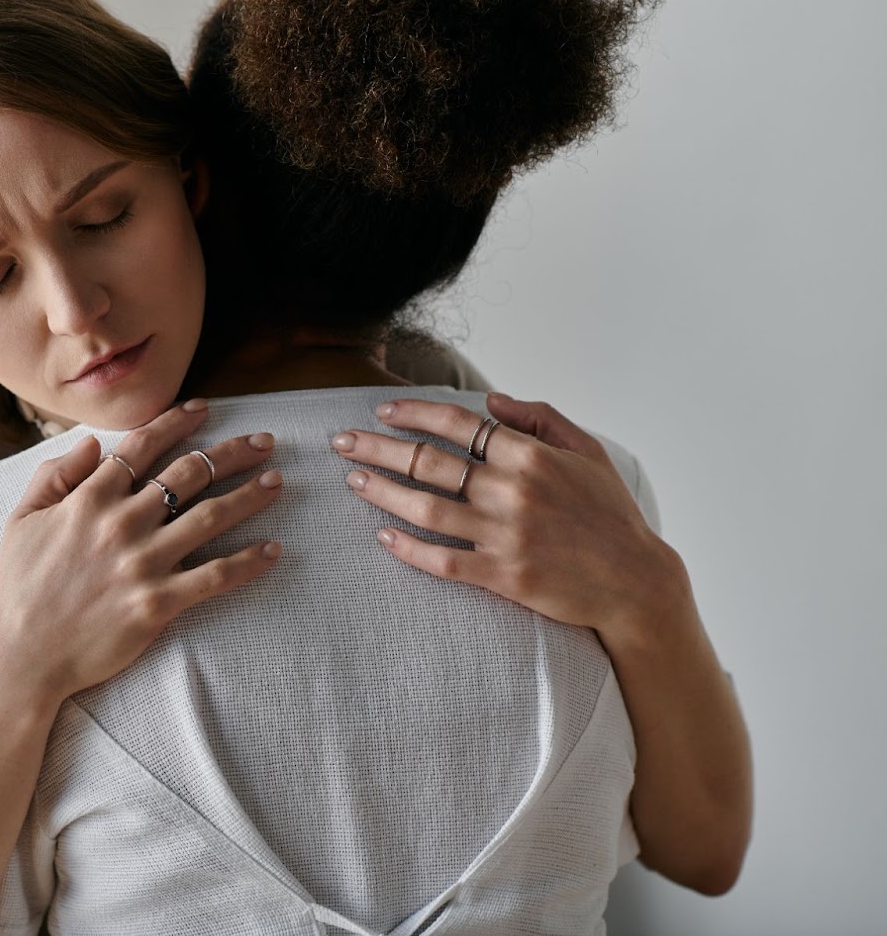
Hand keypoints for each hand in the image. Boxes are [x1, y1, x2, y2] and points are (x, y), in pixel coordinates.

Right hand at [0, 399, 283, 704]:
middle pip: (188, 473)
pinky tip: (273, 550)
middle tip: (264, 442)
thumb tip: (92, 443)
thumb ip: (54, 475)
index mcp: (88, 499)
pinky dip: (247, 562)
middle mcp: (121, 523)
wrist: (23, 655)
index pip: (142, 446)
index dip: (177, 422)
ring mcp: (142, 563)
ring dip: (249, 495)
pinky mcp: (157, 604)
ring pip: (210, 517)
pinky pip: (214, 576)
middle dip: (232, 452)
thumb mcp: (22, 519)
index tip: (204, 409)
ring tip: (277, 480)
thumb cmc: (20, 588)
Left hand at [331, 392, 689, 644]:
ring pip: (426, 508)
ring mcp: (505, 535)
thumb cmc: (611, 515)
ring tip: (354, 481)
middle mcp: (512, 491)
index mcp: (530, 456)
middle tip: (342, 442)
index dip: (413, 413)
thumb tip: (492, 399)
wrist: (637, 581)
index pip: (457, 423)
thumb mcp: (587, 453)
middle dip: (377, 447)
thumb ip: (540, 419)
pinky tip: (384, 537)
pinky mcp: (503, 576)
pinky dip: (409, 548)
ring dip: (382, 491)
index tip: (382, 412)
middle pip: (428, 462)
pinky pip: (443, 561)